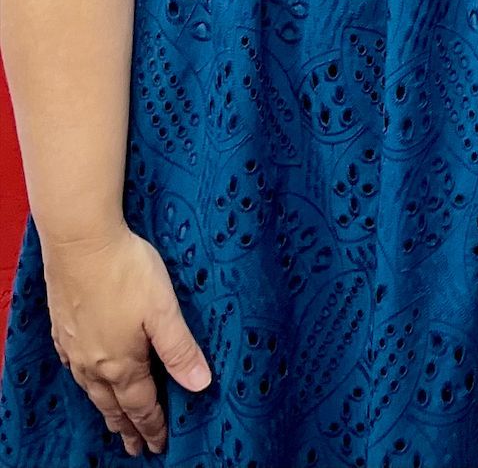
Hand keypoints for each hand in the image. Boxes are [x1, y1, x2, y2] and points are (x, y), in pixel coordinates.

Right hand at [43, 223, 211, 454]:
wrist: (80, 243)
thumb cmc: (127, 271)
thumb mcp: (164, 310)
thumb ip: (181, 349)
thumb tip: (201, 385)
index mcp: (122, 363)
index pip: (141, 405)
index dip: (153, 426)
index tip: (159, 446)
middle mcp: (94, 363)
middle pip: (114, 405)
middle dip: (128, 427)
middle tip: (136, 448)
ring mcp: (76, 348)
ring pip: (93, 390)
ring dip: (107, 409)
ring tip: (114, 422)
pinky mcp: (64, 330)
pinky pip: (76, 369)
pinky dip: (88, 384)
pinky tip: (89, 379)